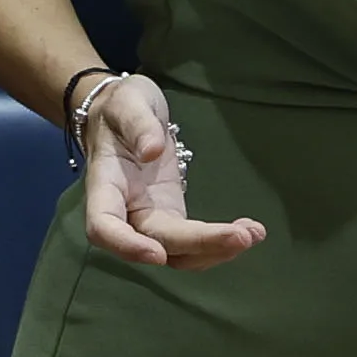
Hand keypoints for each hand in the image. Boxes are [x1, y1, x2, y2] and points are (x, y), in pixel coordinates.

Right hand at [78, 75, 266, 271]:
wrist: (125, 113)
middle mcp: (124, 211)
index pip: (103, 227)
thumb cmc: (121, 106)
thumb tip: (152, 150)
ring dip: (214, 250)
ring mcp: (149, 216)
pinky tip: (250, 231)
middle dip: (198, 244)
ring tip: (253, 235)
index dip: (127, 246)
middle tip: (242, 237)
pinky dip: (218, 241)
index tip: (157, 254)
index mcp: (105, 185)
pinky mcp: (170, 214)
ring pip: (176, 251)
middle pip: (155, 241)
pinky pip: (192, 239)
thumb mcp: (128, 102)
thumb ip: (138, 125)